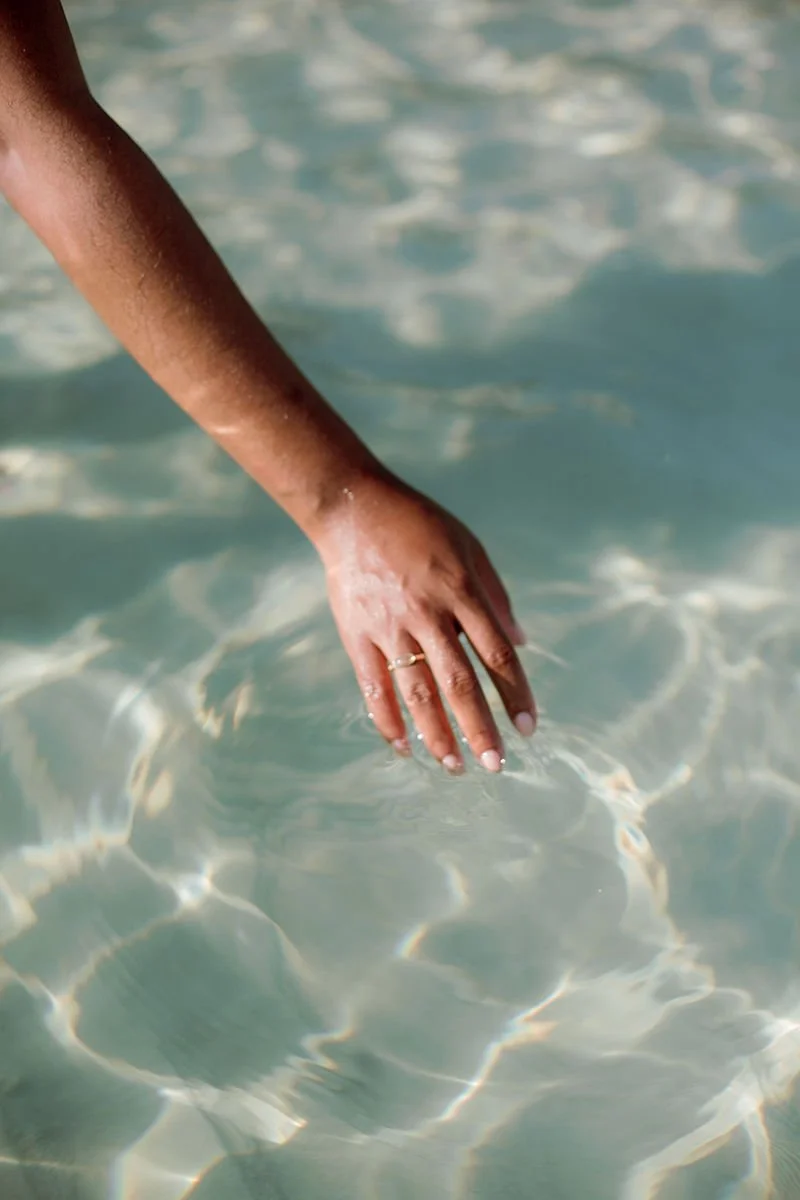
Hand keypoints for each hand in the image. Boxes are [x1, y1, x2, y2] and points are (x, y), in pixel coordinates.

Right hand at [315, 476, 536, 772]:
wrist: (353, 509)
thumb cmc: (419, 525)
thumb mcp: (470, 547)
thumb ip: (496, 597)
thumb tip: (521, 642)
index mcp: (461, 590)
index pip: (496, 653)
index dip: (515, 693)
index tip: (528, 727)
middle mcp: (428, 613)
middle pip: (460, 682)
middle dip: (480, 727)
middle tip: (496, 764)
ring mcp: (390, 626)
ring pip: (418, 691)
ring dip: (438, 734)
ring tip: (454, 766)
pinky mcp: (358, 634)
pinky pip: (374, 686)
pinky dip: (388, 720)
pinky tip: (405, 747)